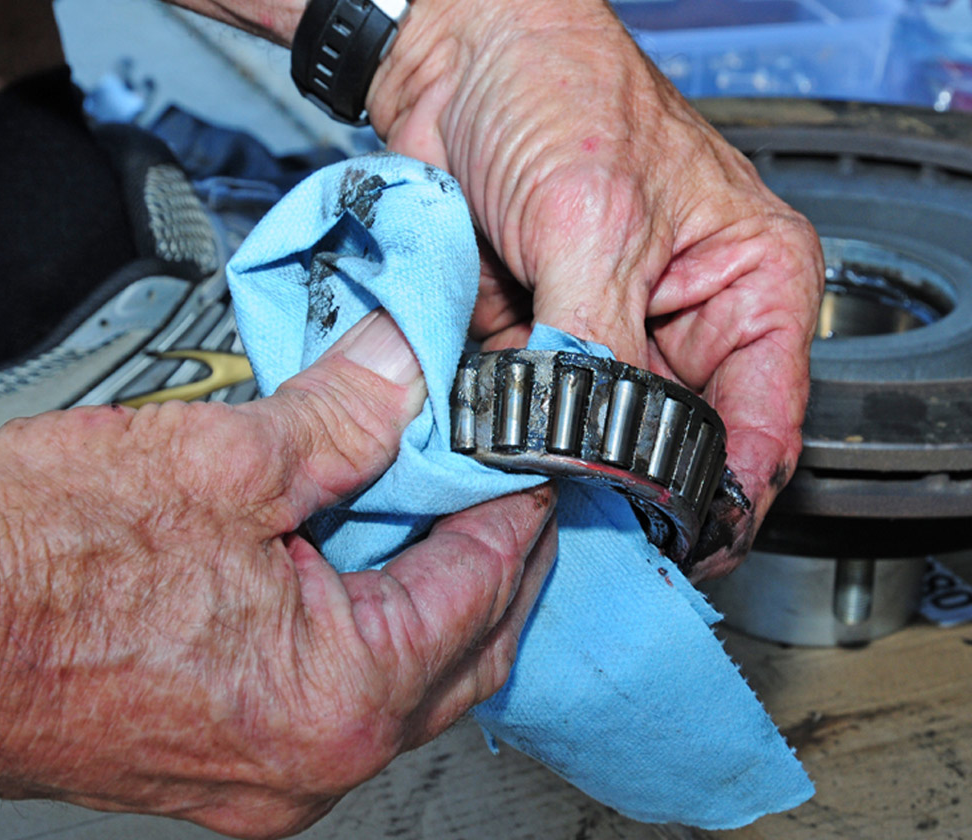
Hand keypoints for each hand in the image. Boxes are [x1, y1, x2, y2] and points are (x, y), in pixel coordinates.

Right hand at [0, 310, 556, 838]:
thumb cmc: (33, 567)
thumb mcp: (215, 459)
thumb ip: (341, 415)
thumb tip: (407, 368)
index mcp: (336, 696)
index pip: (480, 589)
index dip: (516, 510)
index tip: (534, 462)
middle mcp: (315, 762)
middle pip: (465, 650)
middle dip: (500, 561)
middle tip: (511, 489)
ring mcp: (273, 776)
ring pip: (412, 680)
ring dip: (444, 596)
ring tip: (450, 517)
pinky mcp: (234, 762)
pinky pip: (351, 697)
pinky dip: (383, 628)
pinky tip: (372, 570)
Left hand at [368, 0, 823, 577]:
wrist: (453, 59)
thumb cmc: (554, 89)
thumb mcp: (594, 219)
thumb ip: (602, 346)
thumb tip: (601, 451)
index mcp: (751, 284)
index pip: (764, 424)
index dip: (729, 496)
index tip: (682, 545)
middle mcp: (687, 321)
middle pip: (682, 445)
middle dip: (636, 484)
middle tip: (594, 520)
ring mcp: (612, 337)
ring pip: (603, 438)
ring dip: (566, 459)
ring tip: (532, 472)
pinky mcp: (545, 341)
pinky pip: (536, 412)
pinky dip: (513, 432)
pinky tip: (492, 439)